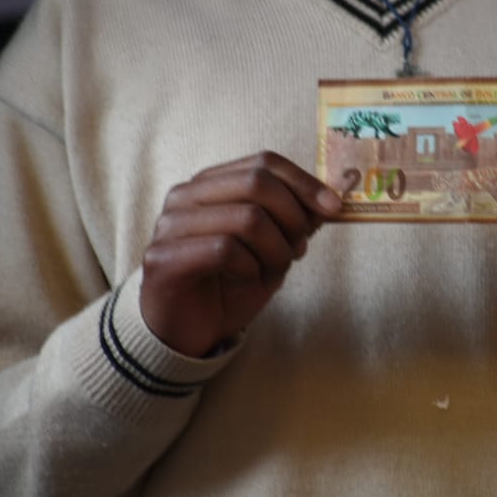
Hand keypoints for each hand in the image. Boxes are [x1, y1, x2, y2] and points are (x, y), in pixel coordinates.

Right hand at [140, 152, 341, 356]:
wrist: (185, 334)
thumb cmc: (228, 287)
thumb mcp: (271, 251)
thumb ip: (293, 222)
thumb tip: (328, 202)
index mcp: (211, 184)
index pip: (264, 162)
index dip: (305, 182)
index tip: (334, 208)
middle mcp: (185, 196)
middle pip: (257, 182)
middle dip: (293, 218)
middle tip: (299, 250)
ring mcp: (169, 225)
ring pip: (246, 218)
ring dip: (275, 250)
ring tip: (272, 271)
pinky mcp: (162, 257)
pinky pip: (224, 250)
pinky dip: (249, 269)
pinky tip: (245, 281)